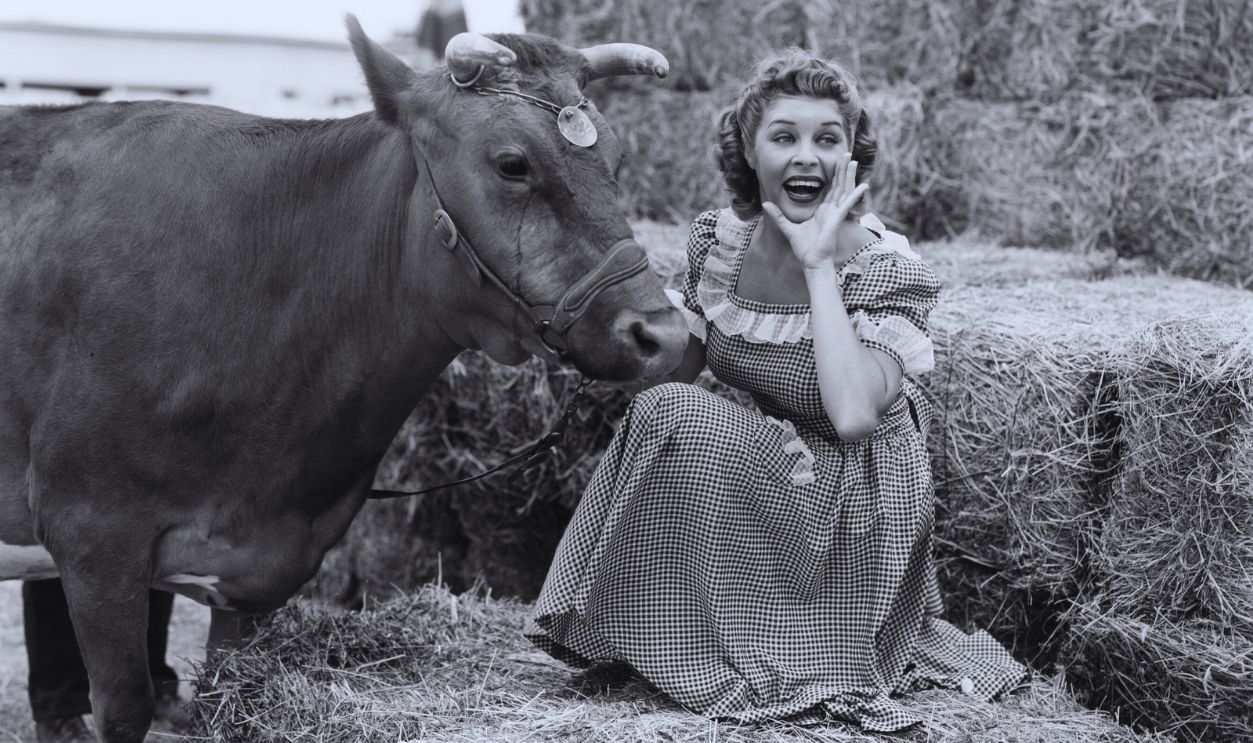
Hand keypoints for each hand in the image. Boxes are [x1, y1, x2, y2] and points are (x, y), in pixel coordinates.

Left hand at [761, 152, 868, 269]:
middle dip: (842, 170)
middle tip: (846, 154)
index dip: (833, 176)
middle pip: (839, 186)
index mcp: (822, 211)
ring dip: (849, 176)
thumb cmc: (804, 249)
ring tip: (853, 161)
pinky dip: (855, 195)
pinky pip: (847, 205)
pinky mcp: (837, 219)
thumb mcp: (788, 228)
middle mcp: (831, 211)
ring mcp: (835, 214)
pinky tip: (864, 186)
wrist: (812, 262)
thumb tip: (765, 204)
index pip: (830, 189)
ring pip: (844, 191)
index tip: (836, 162)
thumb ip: (778, 216)